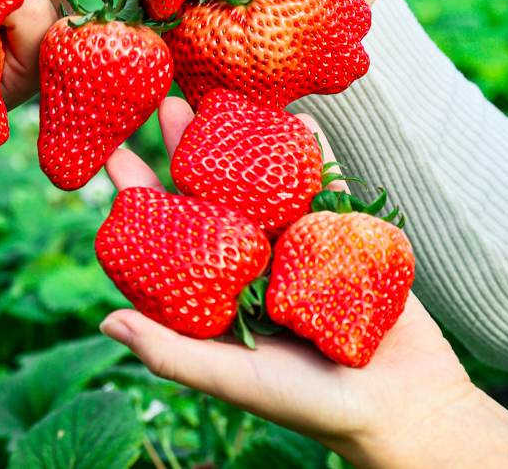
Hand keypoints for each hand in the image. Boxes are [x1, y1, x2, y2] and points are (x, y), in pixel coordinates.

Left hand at [100, 98, 507, 468]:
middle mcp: (255, 264)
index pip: (169, 235)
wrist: (403, 411)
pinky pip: (329, 189)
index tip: (115, 155)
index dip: (142, 195)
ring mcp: (301, 247)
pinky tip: (298, 119)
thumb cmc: (310, 406)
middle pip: (214, 196)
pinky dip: (316, 154)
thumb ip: (170, 351)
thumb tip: (104, 319)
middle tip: (168, 103)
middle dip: (189, 149)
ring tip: (223, 95)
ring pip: (266, 183)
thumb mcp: (231, 379)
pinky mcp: (347, 239)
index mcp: (219, 292)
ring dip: (245, 140)